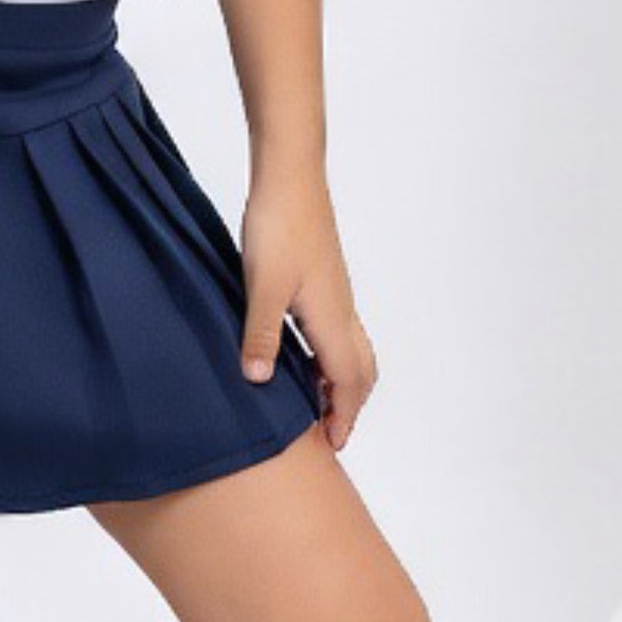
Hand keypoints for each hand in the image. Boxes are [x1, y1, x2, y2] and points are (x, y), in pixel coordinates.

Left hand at [238, 167, 377, 451]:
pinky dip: (329, 354)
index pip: (350, 381)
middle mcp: (342, 309)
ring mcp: (335, 292)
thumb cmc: (280, 227)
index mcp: (332, 318)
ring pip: (352, 348)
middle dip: (350, 403)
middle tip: (329, 429)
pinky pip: (338, 330)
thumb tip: (259, 381)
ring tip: (314, 399)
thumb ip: (261, 335)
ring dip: (340, 379)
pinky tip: (301, 350)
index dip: (344, 415)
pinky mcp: (324, 278)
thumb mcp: (262, 287)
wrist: (291, 176)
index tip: (334, 444)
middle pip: (361, 369)